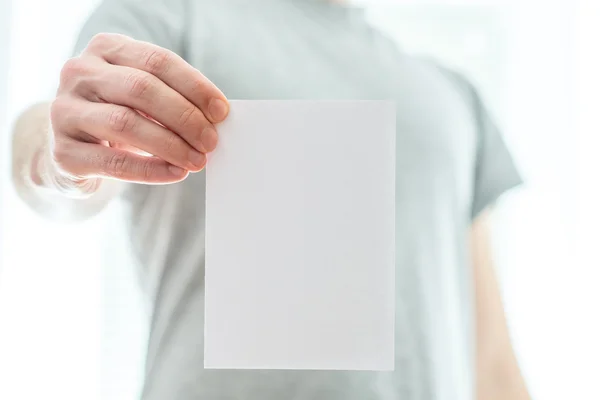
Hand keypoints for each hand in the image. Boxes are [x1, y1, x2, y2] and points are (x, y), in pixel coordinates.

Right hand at [47, 33, 228, 192]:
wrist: (74, 147)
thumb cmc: (120, 114)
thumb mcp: (142, 97)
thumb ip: (173, 98)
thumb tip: (216, 119)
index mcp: (106, 49)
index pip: (157, 61)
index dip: (194, 86)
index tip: (221, 112)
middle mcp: (79, 73)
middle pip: (141, 89)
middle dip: (184, 117)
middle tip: (211, 141)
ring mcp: (64, 111)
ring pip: (125, 123)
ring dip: (170, 144)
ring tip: (198, 160)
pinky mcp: (63, 151)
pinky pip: (113, 162)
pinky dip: (150, 169)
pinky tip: (175, 173)